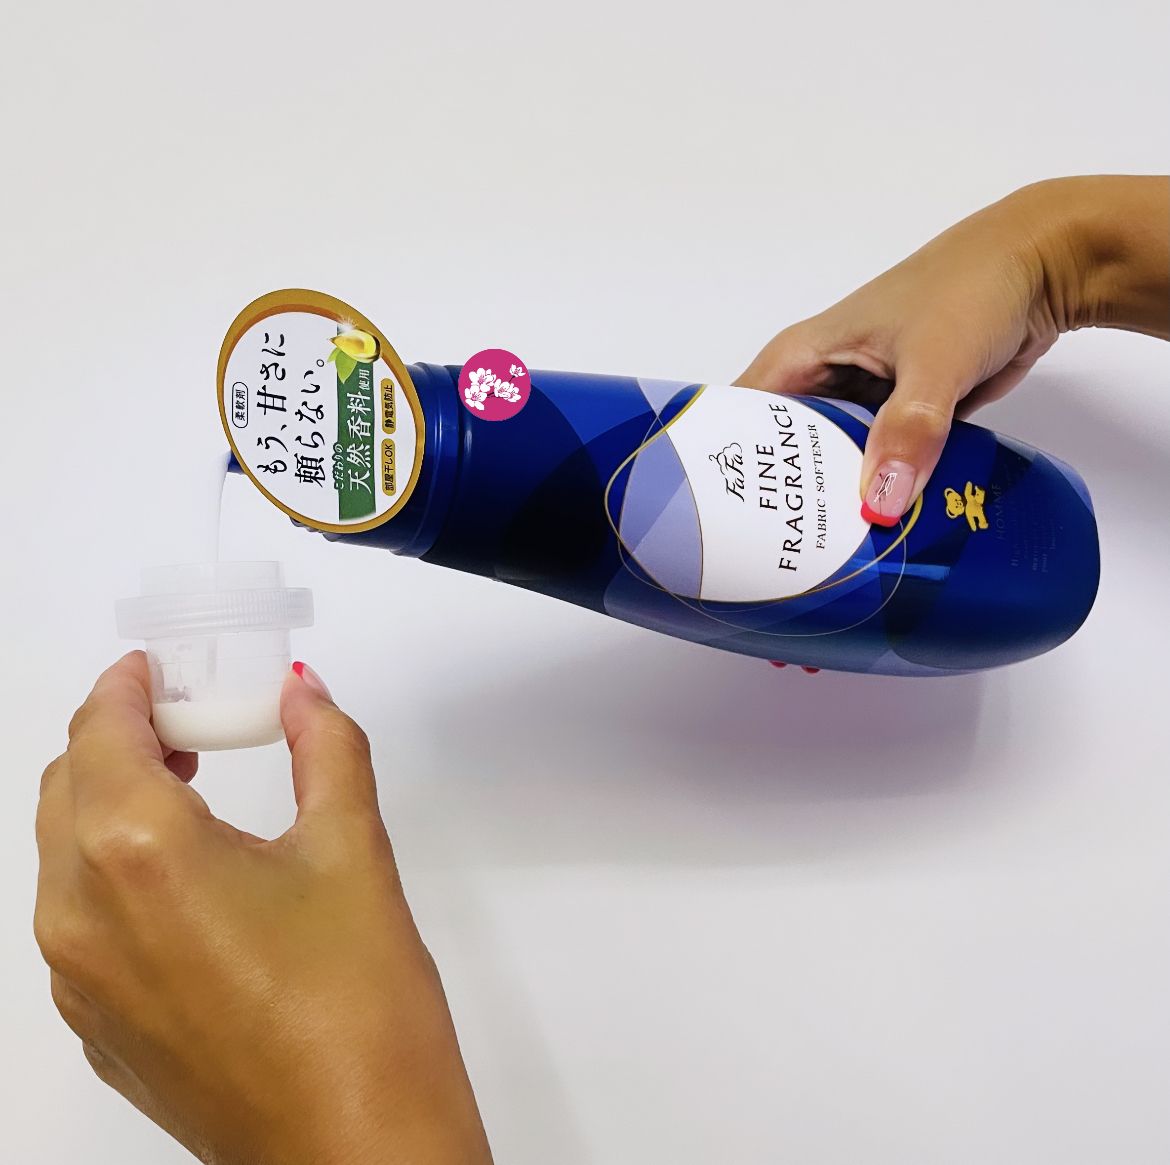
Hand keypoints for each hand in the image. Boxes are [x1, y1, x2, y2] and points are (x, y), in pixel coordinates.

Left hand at [34, 653, 491, 1164]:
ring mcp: (76, 982)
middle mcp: (79, 915)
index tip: (155, 668)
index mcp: (139, 852)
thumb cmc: (361, 997)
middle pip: (66, 788)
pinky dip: (111, 873)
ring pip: (62, 857)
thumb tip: (303, 689)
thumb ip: (326, 747)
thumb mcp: (354, 849)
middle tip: (192, 723)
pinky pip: (77, 922)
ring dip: (111, 805)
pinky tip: (189, 884)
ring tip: (193, 792)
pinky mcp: (95, 1029)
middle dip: (117, 739)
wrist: (355, 1151)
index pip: (100, 733)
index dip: (125, 687)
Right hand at [737, 175, 1169, 523]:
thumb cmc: (971, 290)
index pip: (738, 417)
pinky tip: (872, 539)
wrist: (1044, 268)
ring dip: (830, 504)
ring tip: (815, 566)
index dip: (722, 466)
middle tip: (769, 563)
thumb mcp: (934, 359)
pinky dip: (874, 496)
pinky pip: (875, 467)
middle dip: (778, 500)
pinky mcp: (899, 420)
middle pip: (780, 452)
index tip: (716, 524)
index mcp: (802, 356)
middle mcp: (822, 381)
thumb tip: (880, 504)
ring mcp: (862, 402)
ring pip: (830, 464)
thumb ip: (908, 430)